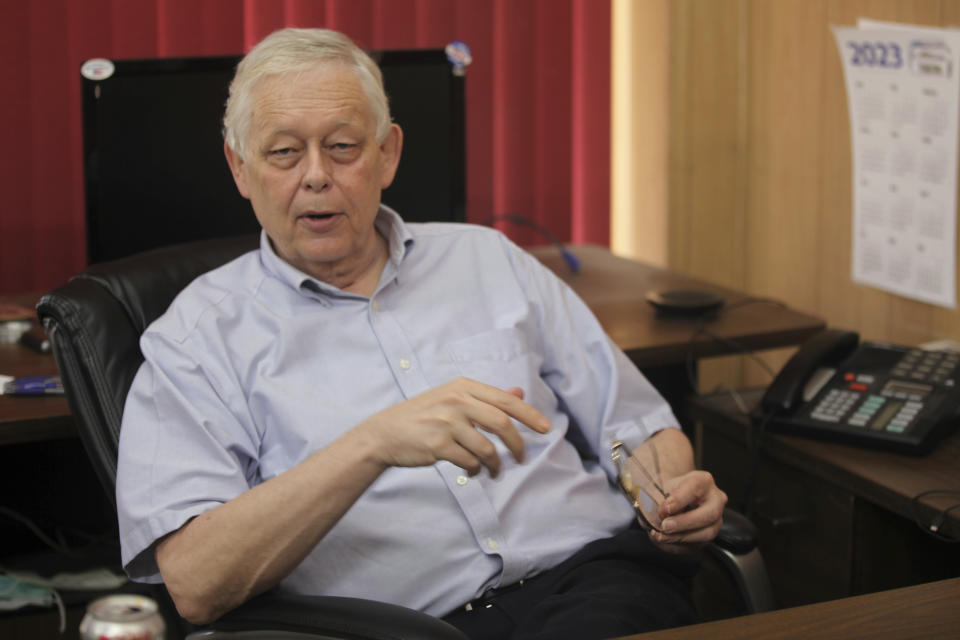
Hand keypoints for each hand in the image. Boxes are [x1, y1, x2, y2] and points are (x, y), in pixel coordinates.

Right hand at [355, 377, 551, 477]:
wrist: (384, 433)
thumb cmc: (422, 416)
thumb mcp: (452, 397)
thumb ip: (486, 397)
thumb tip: (518, 392)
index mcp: (463, 386)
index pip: (505, 400)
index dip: (530, 414)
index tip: (546, 428)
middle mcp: (456, 400)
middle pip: (502, 423)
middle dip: (517, 444)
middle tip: (521, 458)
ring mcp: (446, 423)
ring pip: (487, 447)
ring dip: (495, 464)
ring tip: (493, 471)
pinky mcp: (438, 445)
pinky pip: (469, 462)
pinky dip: (475, 470)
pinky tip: (472, 471)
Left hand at [650, 470, 726, 553]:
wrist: (669, 498)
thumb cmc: (665, 492)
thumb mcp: (657, 490)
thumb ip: (655, 502)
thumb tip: (654, 521)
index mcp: (703, 481)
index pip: (696, 486)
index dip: (679, 499)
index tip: (664, 509)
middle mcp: (715, 500)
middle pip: (709, 514)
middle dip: (685, 522)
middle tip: (665, 526)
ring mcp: (715, 520)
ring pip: (706, 533)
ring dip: (680, 537)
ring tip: (660, 536)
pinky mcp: (707, 536)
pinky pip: (697, 545)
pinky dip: (677, 546)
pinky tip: (664, 541)